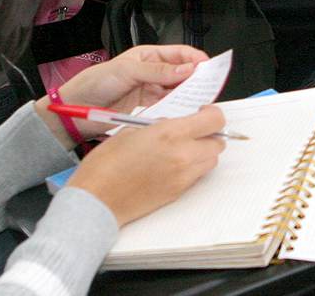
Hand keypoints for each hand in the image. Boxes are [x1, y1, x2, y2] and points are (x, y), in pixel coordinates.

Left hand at [34, 45, 209, 144]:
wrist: (75, 112)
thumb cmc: (94, 83)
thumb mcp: (127, 70)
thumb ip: (158, 71)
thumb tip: (186, 68)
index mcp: (149, 56)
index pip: (180, 54)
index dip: (196, 58)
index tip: (208, 67)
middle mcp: (154, 73)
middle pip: (184, 73)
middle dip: (197, 78)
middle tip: (208, 86)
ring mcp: (152, 92)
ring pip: (179, 92)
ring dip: (189, 95)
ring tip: (198, 100)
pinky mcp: (149, 109)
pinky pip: (169, 108)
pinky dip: (178, 109)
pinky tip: (183, 111)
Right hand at [67, 105, 225, 225]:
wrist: (96, 201)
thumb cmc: (105, 165)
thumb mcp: (131, 131)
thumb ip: (160, 125)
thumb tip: (174, 124)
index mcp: (171, 134)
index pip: (215, 120)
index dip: (211, 114)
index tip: (202, 113)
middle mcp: (183, 155)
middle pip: (219, 142)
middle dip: (209, 134)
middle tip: (194, 131)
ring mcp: (183, 176)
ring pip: (212, 160)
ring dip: (203, 152)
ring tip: (183, 149)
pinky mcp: (179, 192)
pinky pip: (198, 176)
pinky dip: (193, 167)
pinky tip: (174, 165)